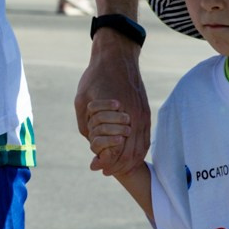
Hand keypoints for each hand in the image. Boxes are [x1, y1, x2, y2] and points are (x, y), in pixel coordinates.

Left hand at [76, 32, 150, 175]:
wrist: (116, 56)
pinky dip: (138, 150)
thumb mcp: (82, 101)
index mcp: (120, 116)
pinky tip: (129, 155)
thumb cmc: (95, 77)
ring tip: (117, 167)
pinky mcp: (145, 111)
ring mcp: (143, 115)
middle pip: (131, 153)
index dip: (107, 162)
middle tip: (105, 171)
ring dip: (130, 161)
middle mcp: (135, 118)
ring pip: (141, 148)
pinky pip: (145, 138)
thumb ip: (85, 124)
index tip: (96, 167)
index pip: (117, 150)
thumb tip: (91, 143)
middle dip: (118, 166)